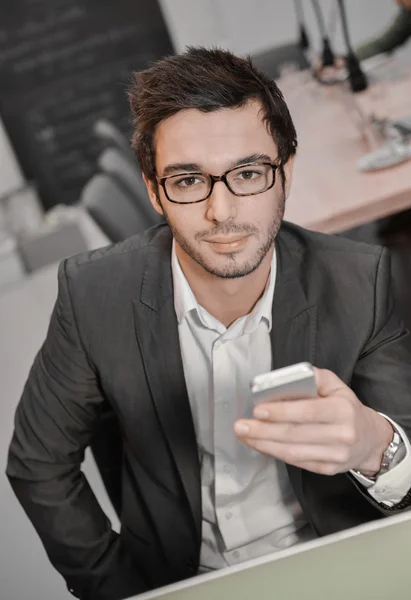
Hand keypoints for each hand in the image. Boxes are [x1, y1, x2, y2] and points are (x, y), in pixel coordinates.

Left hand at [234, 367, 393, 476]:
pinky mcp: (327, 469)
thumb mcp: (335, 385)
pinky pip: (296, 462)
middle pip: (295, 434)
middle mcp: (341, 435)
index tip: (258, 410)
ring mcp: (335, 455)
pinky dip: (274, 452)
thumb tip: (286, 377)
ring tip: (244, 435)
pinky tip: (259, 444)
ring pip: (293, 451)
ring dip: (264, 444)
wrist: (369, 439)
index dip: (281, 412)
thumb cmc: (346, 408)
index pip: (308, 411)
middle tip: (241, 426)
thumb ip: (313, 377)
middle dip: (263, 430)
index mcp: (343, 410)